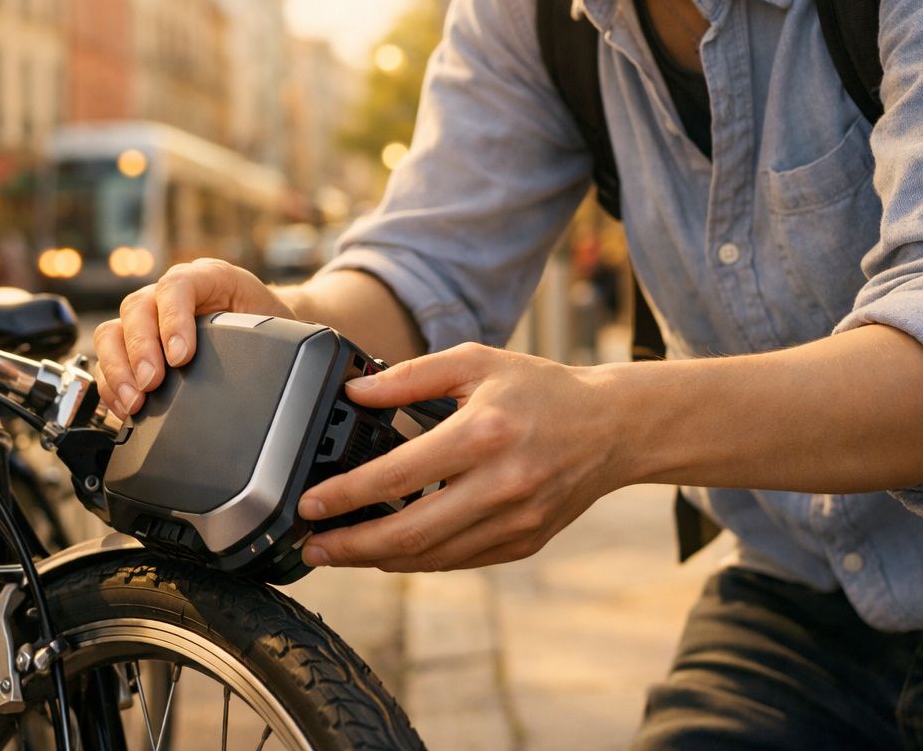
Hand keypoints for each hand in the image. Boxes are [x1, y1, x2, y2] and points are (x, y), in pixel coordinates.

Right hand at [92, 258, 294, 416]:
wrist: (266, 326)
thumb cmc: (266, 319)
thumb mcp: (270, 321)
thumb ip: (261, 336)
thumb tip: (255, 370)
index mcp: (205, 277)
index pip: (176, 286)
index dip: (173, 320)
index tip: (181, 357)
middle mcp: (169, 293)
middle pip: (136, 308)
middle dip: (140, 350)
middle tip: (151, 384)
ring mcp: (148, 317)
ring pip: (112, 331)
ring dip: (118, 369)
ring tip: (134, 402)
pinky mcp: (134, 343)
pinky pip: (108, 358)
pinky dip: (111, 384)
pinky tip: (123, 406)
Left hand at [298, 343, 627, 571]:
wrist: (613, 426)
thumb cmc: (541, 389)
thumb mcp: (476, 361)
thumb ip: (411, 377)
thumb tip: (356, 391)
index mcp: (483, 434)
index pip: (397, 476)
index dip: (346, 495)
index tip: (309, 504)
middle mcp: (500, 485)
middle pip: (409, 532)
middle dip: (350, 546)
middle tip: (311, 547)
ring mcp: (515, 520)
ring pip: (432, 556)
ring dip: (378, 559)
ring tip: (339, 553)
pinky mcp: (524, 542)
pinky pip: (459, 560)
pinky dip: (419, 559)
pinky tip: (388, 550)